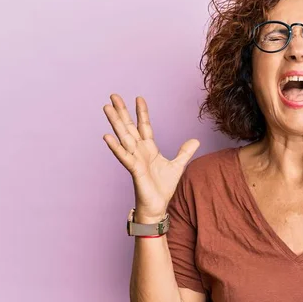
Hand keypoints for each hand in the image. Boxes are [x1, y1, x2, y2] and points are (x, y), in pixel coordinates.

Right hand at [103, 94, 199, 222]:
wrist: (157, 206)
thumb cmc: (162, 187)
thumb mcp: (178, 166)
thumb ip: (185, 152)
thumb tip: (196, 140)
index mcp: (148, 148)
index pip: (144, 126)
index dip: (142, 112)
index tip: (139, 98)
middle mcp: (139, 151)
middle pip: (129, 127)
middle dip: (122, 111)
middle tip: (113, 95)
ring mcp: (135, 159)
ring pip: (123, 137)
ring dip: (115, 122)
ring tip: (107, 108)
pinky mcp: (134, 170)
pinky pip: (124, 156)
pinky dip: (115, 147)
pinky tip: (107, 136)